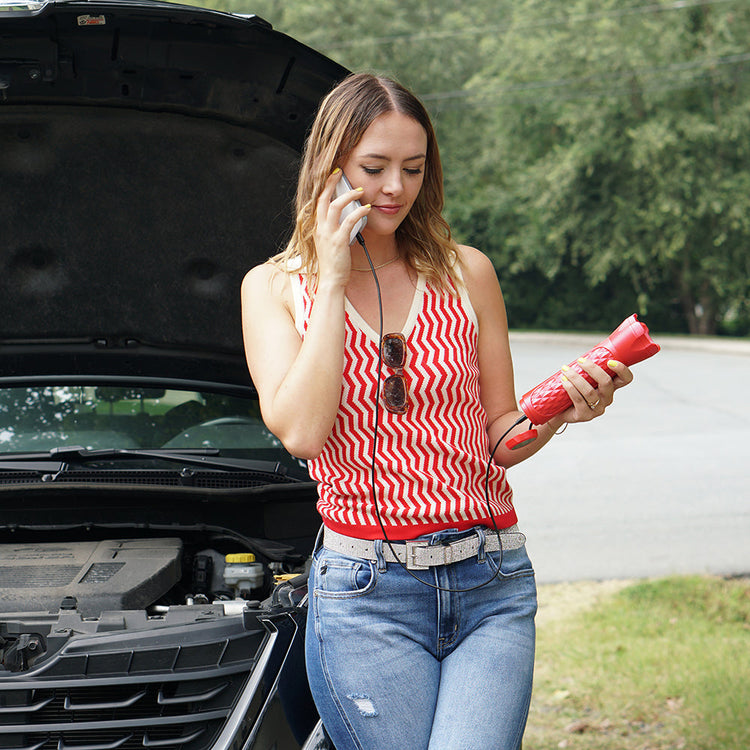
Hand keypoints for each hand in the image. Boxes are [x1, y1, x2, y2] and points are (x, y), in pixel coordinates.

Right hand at [313, 169, 370, 283]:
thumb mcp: (330, 242)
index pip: (319, 202)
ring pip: (335, 206)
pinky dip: (359, 212)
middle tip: (340, 171)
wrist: (331, 280)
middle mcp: (320, 228)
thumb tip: (347, 218)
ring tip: (360, 191)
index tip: (333, 176)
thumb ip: (334, 229)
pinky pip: (349, 221)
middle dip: (331, 183)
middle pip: (323, 199)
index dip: (325, 187)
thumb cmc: (333, 263)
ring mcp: (328, 234)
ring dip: (349, 196)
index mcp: (317, 227)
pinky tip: (367, 208)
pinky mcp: (339, 241)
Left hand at [558, 358, 632, 423]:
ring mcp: (597, 408)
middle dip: (593, 369)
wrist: (560, 410)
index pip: (625, 379)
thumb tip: (584, 354)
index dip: (622, 370)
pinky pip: (579, 400)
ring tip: (566, 370)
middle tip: (580, 361)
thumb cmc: (573, 390)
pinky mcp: (585, 415)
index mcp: (611, 387)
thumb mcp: (584, 378)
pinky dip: (570, 388)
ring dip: (576, 378)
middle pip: (606, 383)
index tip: (609, 361)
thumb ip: (587, 368)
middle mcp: (607, 399)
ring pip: (590, 392)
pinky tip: (564, 380)